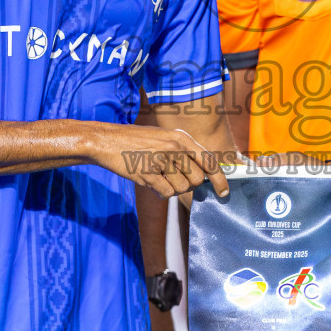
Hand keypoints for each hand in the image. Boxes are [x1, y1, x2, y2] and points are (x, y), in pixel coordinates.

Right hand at [88, 124, 230, 203]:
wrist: (107, 140)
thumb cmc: (137, 141)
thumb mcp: (164, 137)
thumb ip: (184, 152)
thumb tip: (204, 174)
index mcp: (181, 137)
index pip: (209, 161)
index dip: (219, 179)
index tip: (224, 192)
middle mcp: (174, 147)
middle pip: (197, 179)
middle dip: (188, 185)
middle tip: (171, 178)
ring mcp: (161, 159)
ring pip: (182, 188)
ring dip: (172, 188)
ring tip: (158, 176)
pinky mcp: (148, 173)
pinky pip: (166, 193)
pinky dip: (160, 192)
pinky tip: (150, 181)